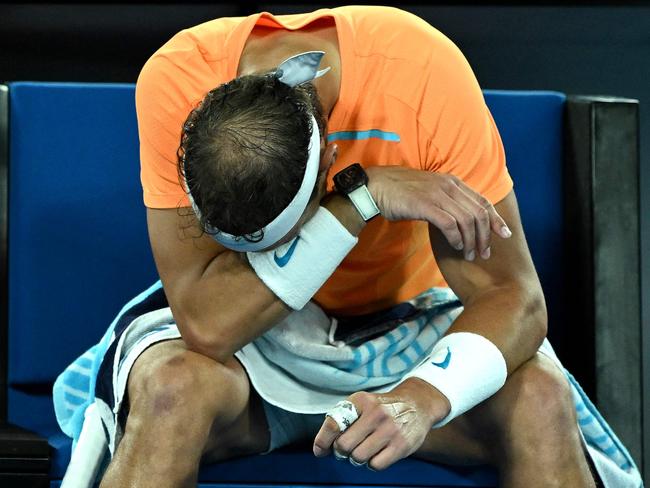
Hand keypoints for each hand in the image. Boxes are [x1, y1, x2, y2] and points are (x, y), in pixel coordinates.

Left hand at [312, 380, 449, 470]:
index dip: (323, 441)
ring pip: (358, 457)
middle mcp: (375, 413)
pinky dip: (372, 464)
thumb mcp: (363, 403)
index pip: (334, 423)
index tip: (320, 450)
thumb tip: (321, 448)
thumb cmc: (382, 408)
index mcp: (361, 401)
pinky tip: (376, 454)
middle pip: (344, 445)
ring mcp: (390, 430)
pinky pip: (375, 465)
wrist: (417, 405)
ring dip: (356, 459)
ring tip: (362, 451)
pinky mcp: (401, 445)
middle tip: (346, 449)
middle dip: (341, 452)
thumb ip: (342, 420)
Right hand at [366, 166, 511, 260]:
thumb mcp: (429, 192)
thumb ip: (445, 201)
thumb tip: (459, 219)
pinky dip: (456, 238)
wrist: (375, 187)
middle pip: (479, 213)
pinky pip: (450, 224)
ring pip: (467, 221)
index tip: (504, 234)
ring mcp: (437, 194)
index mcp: (452, 182)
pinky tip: (455, 247)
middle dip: (486, 236)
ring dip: (471, 241)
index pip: (482, 201)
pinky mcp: (426, 205)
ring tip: (469, 255)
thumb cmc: (399, 193)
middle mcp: (449, 186)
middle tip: (484, 253)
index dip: (496, 219)